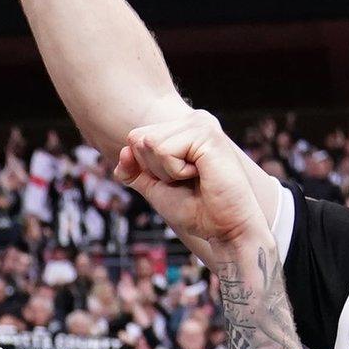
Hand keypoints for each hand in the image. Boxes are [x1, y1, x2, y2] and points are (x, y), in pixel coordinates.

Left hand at [112, 110, 267, 262]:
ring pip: (150, 143)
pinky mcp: (207, 134)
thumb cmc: (196, 209)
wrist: (225, 228)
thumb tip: (123, 152)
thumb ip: (135, 170)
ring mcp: (201, 124)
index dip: (146, 167)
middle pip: (139, 138)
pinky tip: (200, 175)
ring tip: (194, 178)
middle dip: (155, 168)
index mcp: (182, 128)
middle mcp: (193, 120)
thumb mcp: (155, 187)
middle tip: (186, 181)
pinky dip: (176, 172)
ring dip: (166, 171)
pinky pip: (164, 150)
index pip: (136, 137)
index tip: (176, 180)